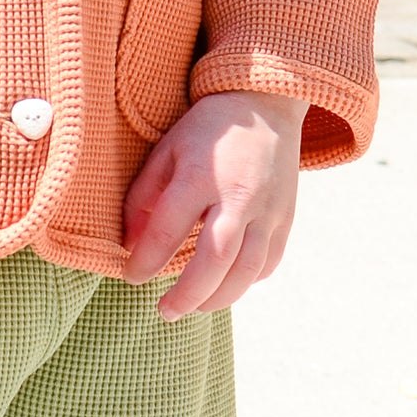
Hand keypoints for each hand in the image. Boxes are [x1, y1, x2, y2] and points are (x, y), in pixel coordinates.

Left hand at [122, 92, 308, 319]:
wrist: (265, 105)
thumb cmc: (207, 131)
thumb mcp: (166, 151)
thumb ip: (144, 197)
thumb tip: (130, 246)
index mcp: (200, 175)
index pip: (167, 231)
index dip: (145, 261)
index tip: (131, 276)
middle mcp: (239, 196)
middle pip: (215, 260)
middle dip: (187, 295)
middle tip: (164, 311)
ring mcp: (268, 210)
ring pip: (246, 271)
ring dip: (217, 298)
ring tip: (192, 307)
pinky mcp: (286, 218)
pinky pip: (268, 263)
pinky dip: (245, 283)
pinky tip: (224, 286)